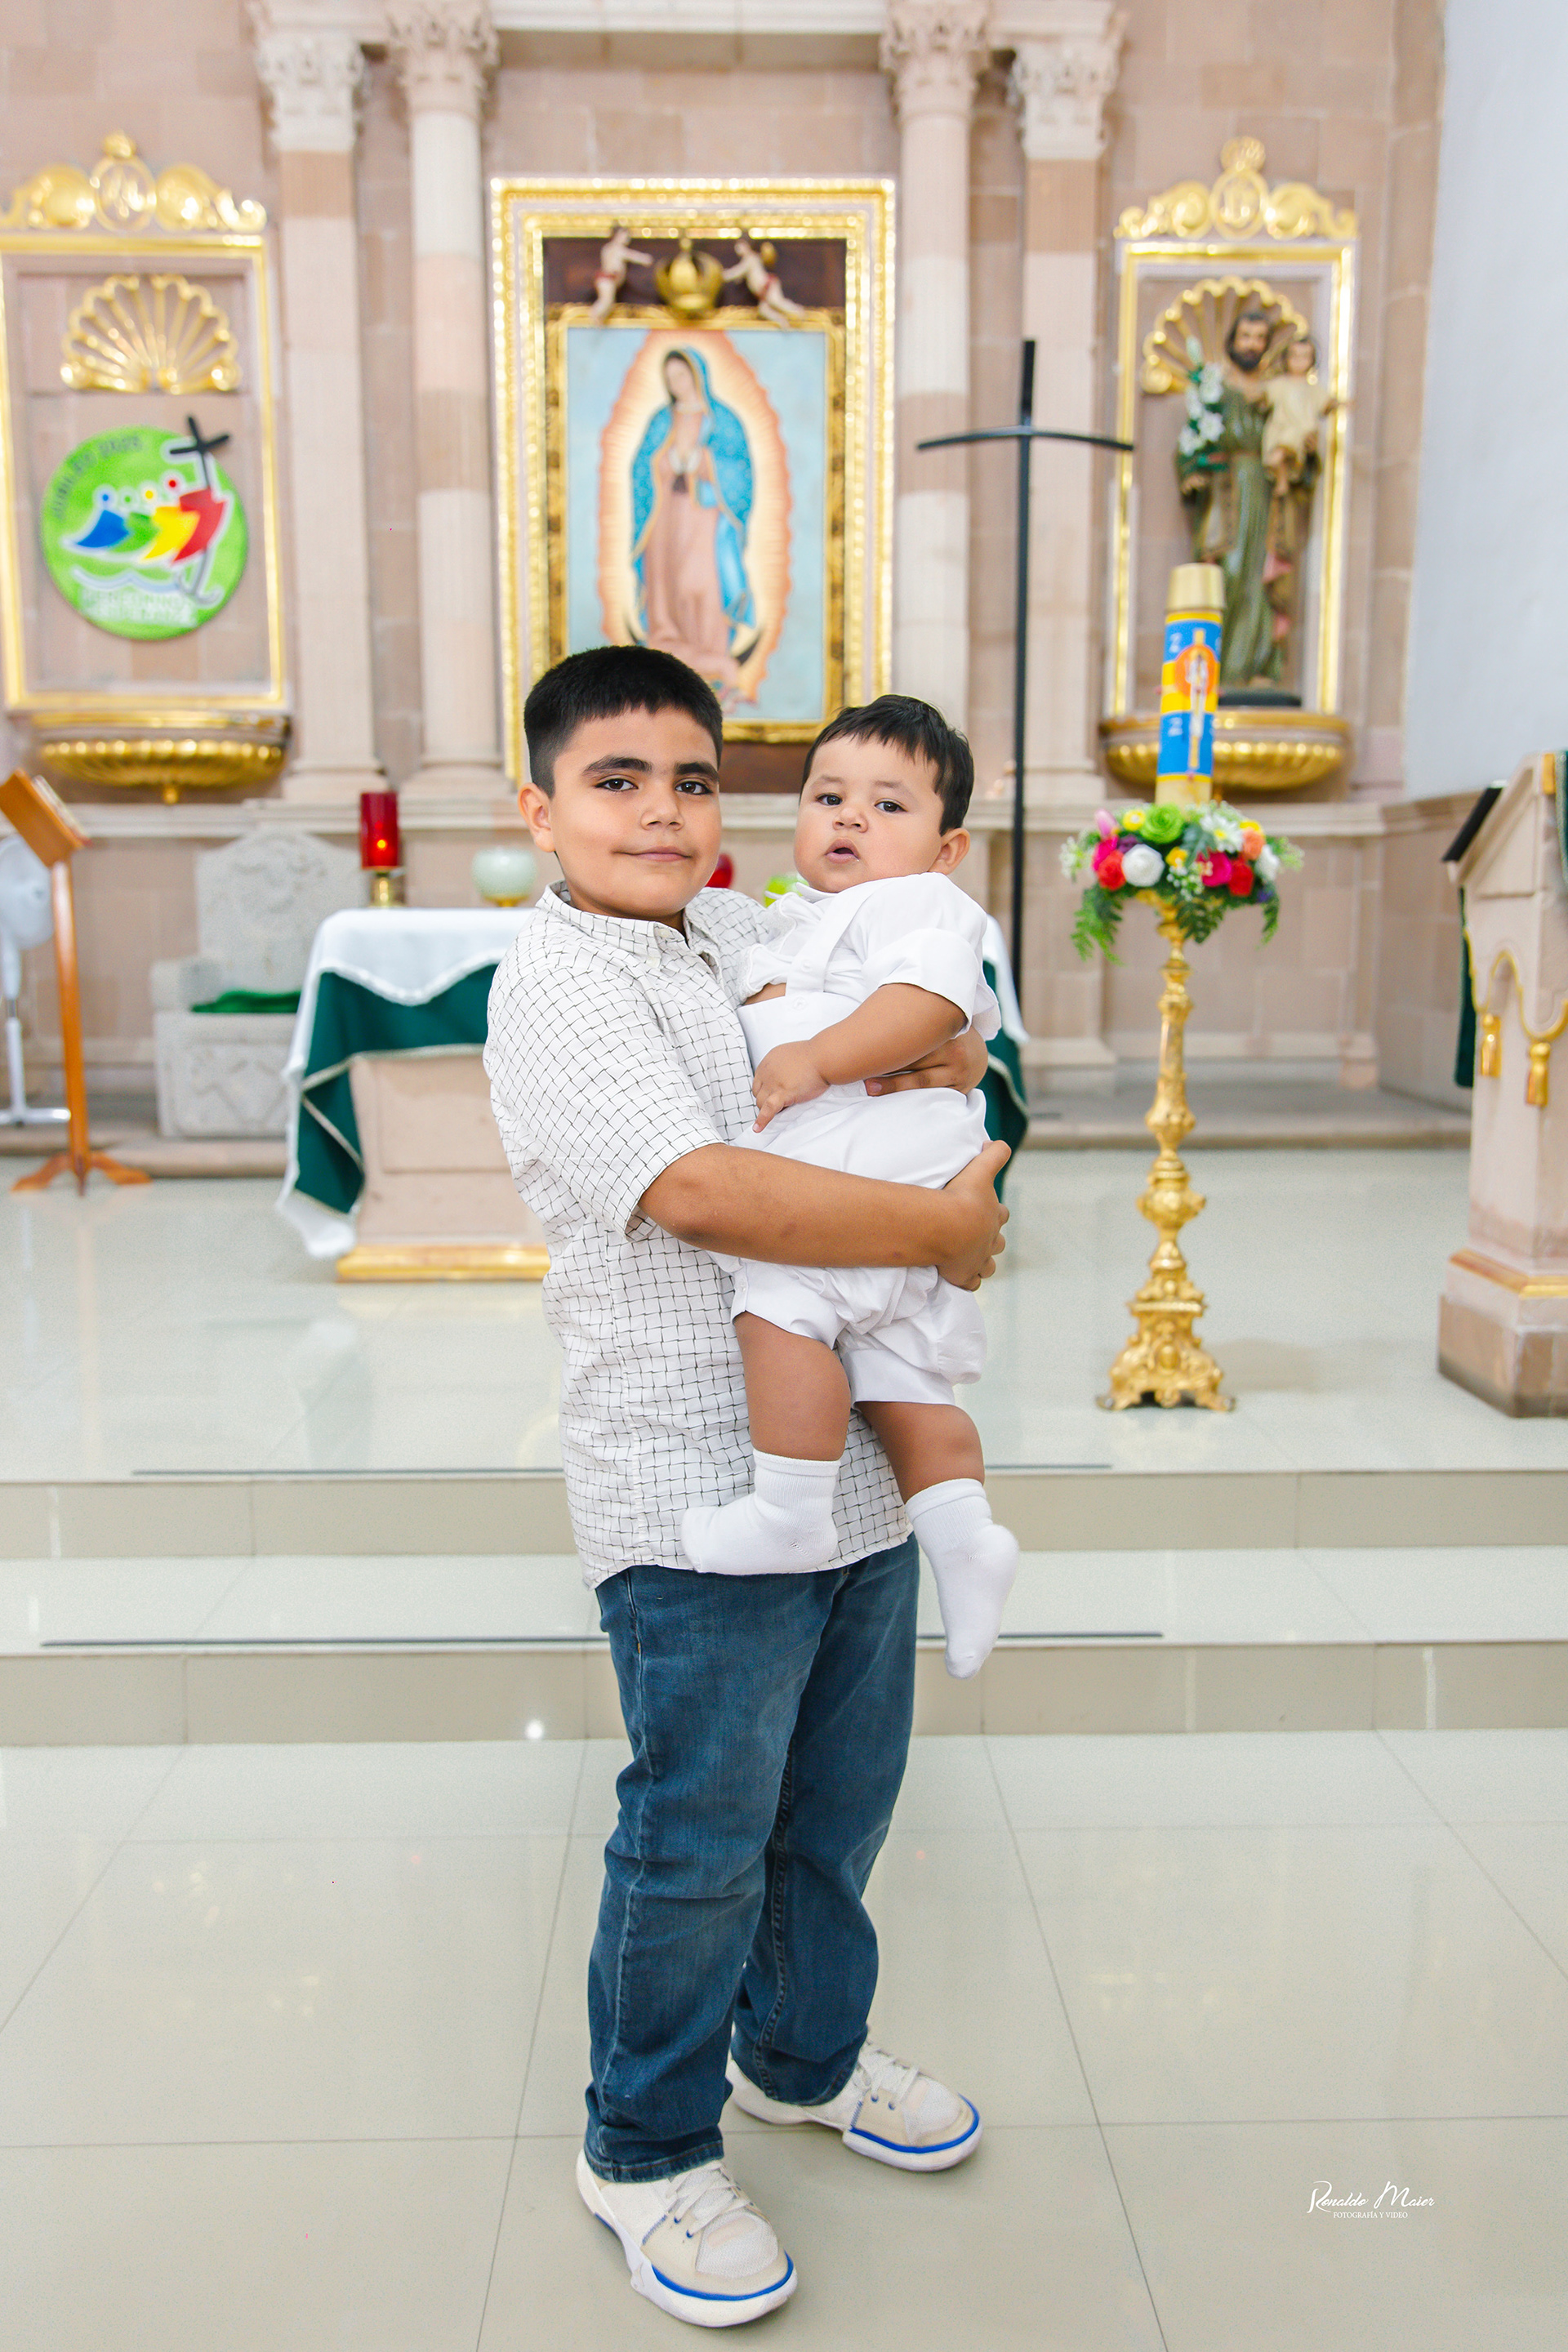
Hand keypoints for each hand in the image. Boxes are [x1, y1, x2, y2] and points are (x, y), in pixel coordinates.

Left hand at [752, 1040, 827, 1130]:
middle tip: (780, 1103)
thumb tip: (786, 1074)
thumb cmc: (815, 1055)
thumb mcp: (792, 1054)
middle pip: (758, 1092)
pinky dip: (762, 1120)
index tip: (773, 1094)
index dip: (766, 1090)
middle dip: (766, 1099)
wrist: (823, 1057)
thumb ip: (785, 1065)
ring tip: (780, 1112)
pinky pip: (768, 1109)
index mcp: (769, 1061)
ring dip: (767, 1109)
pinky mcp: (782, 1093)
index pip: (759, 1080)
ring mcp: (774, 1083)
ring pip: (760, 1102)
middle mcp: (768, 1072)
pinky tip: (758, 1128)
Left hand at [866, 1024, 986, 1098]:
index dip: (890, 1043)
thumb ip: (920, 1021)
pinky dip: (911, 1098)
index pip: (916, 1038)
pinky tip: (893, 1102)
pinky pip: (932, 1096)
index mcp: (949, 1031)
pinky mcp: (959, 1091)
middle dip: (887, 1065)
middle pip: (915, 1060)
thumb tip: (879, 1013)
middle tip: (860, 1071)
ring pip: (921, 1081)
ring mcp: (958, 1074)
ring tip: (870, 1087)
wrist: (978, 1054)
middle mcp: (955, 1052)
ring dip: (893, 1085)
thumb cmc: (949, 1035)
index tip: (866, 1047)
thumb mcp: (940, 1023)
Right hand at [935, 1142, 1009, 1288]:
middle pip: (998, 1243)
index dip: (996, 1212)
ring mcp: (978, 1260)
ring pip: (988, 1266)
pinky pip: (971, 1284)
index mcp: (993, 1216)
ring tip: (969, 1259)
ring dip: (982, 1263)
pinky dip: (967, 1282)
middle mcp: (990, 1240)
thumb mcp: (980, 1169)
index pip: (1001, 1214)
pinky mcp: (964, 1276)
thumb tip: (996, 1142)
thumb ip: (994, 1153)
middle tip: (976, 1236)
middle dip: (991, 1240)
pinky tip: (959, 1278)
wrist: (947, 1227)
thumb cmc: (963, 1197)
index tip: (988, 1210)